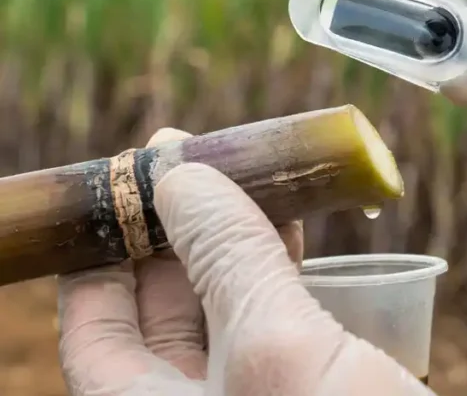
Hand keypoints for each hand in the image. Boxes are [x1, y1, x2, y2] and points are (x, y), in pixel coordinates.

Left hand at [58, 128, 431, 395]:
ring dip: (232, 241)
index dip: (102, 250)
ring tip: (246, 177)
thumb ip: (228, 260)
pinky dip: (279, 269)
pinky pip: (275, 320)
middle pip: (159, 310)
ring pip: (223, 309)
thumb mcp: (277, 348)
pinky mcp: (305, 392)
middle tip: (192, 159)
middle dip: (174, 231)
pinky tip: (295, 228)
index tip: (122, 182)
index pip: (95, 327)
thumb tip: (181, 175)